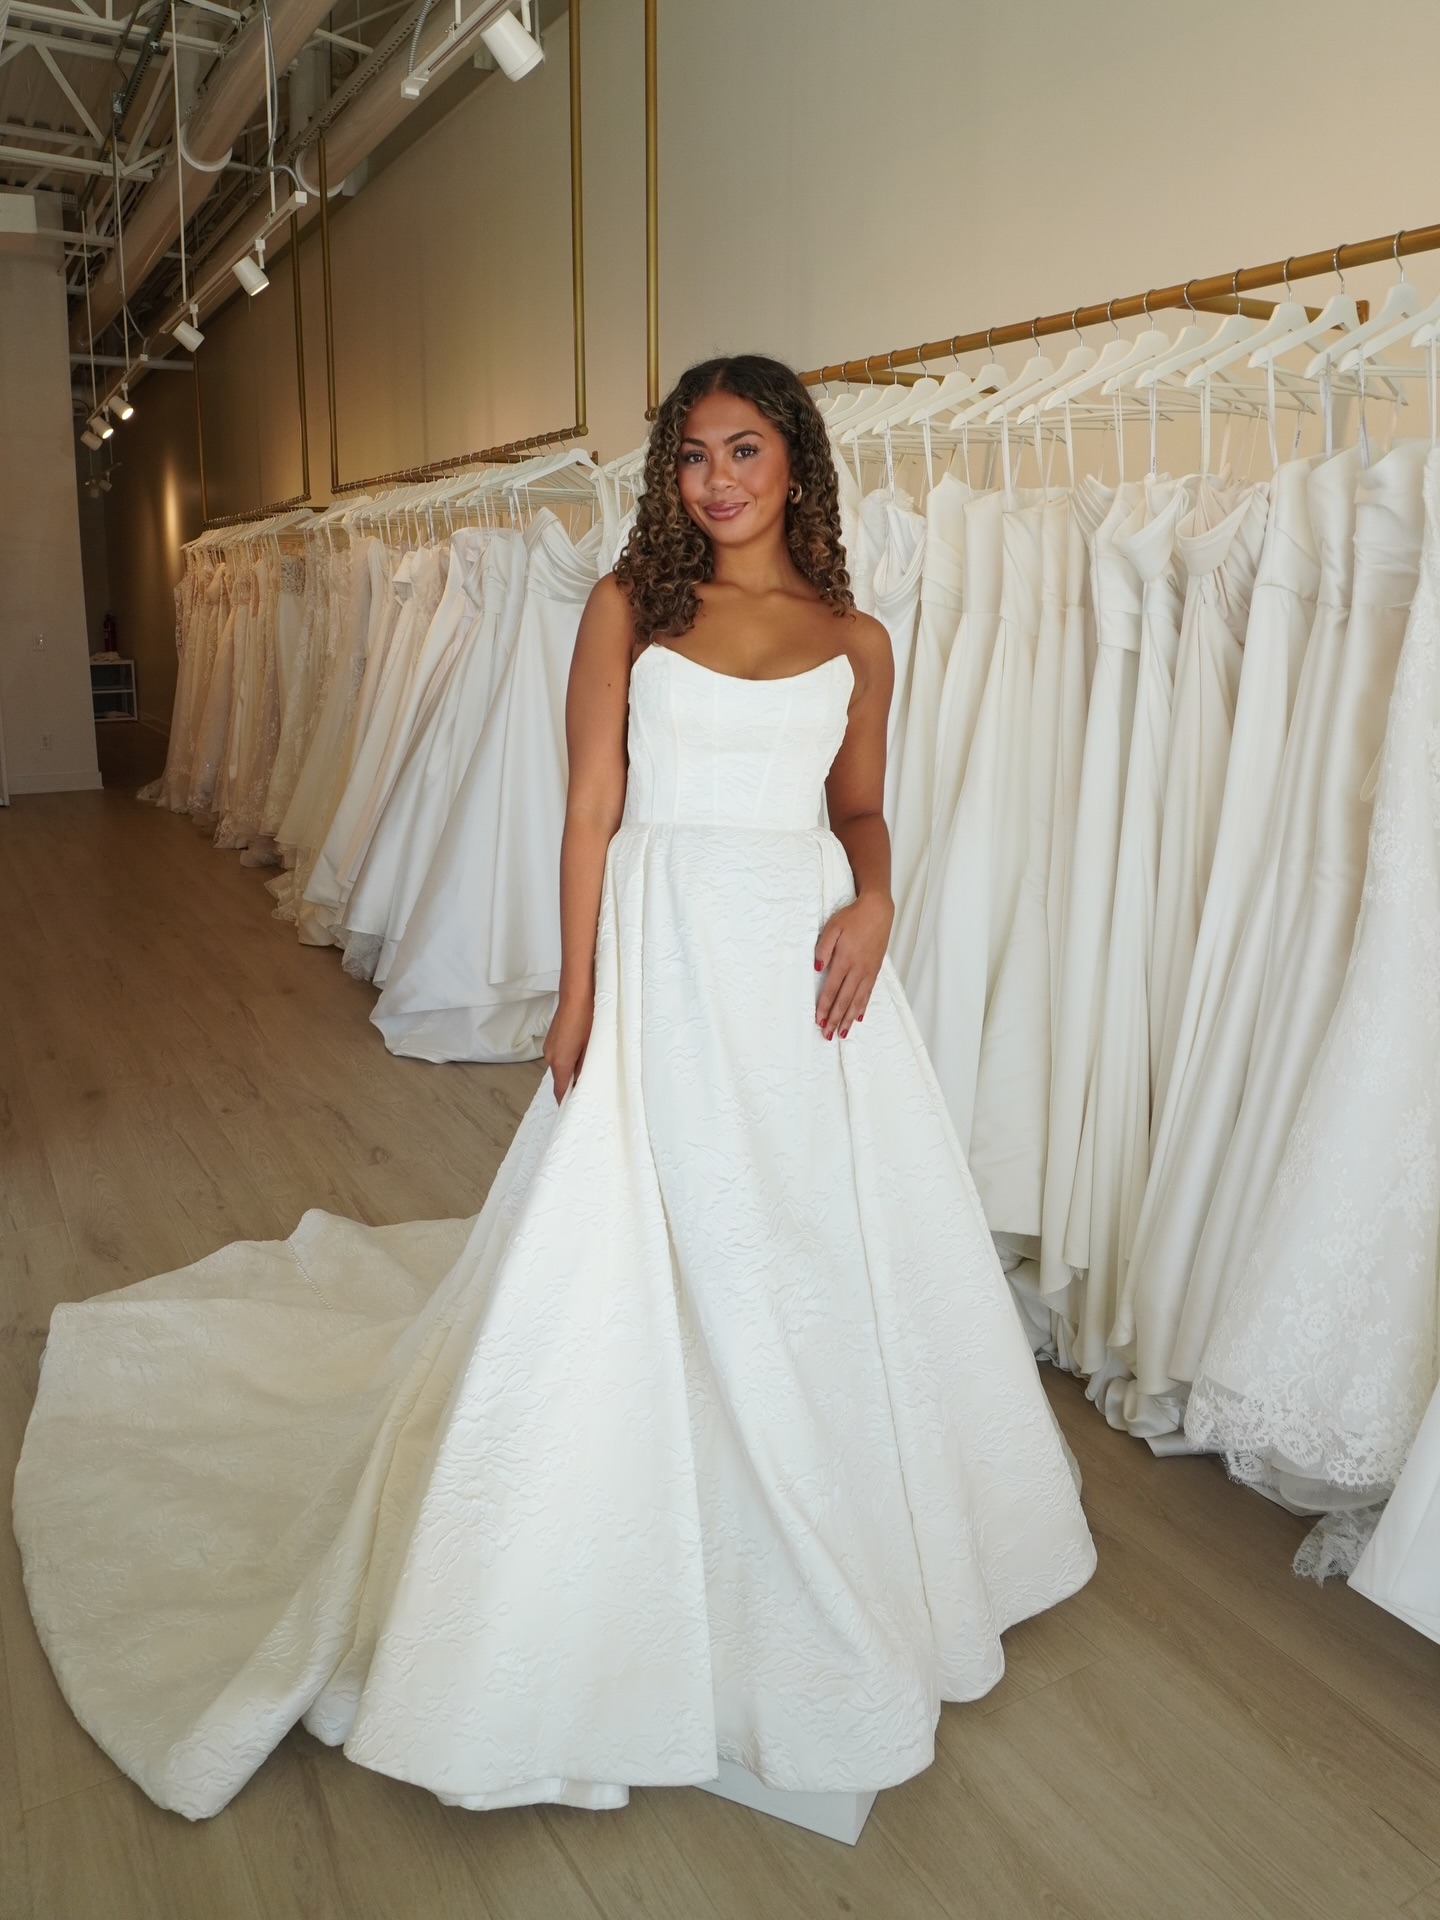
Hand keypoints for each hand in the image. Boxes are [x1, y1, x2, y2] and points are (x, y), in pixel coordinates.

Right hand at [544, 990, 593, 1101]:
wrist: (577, 995)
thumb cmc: (587, 1018)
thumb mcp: (592, 1047)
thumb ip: (585, 1069)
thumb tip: (582, 1082)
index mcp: (560, 1062)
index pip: (559, 1091)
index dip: (566, 1102)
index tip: (572, 1109)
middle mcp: (550, 1056)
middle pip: (559, 1080)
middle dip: (571, 1085)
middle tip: (587, 1088)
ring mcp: (548, 1047)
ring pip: (559, 1067)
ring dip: (570, 1070)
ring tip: (586, 1066)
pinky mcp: (551, 1040)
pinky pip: (558, 1056)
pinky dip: (567, 1059)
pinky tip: (580, 1052)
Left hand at [814, 892, 891, 1038]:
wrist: (877, 910)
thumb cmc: (853, 917)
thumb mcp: (832, 927)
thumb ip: (823, 948)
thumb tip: (817, 968)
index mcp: (845, 960)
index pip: (832, 990)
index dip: (825, 1007)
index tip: (819, 1022)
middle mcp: (858, 969)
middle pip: (845, 1000)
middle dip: (836, 1020)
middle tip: (828, 1036)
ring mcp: (868, 971)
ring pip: (858, 1000)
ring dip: (849, 1018)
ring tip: (843, 1033)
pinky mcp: (875, 970)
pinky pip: (868, 992)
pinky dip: (863, 1006)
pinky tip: (859, 1017)